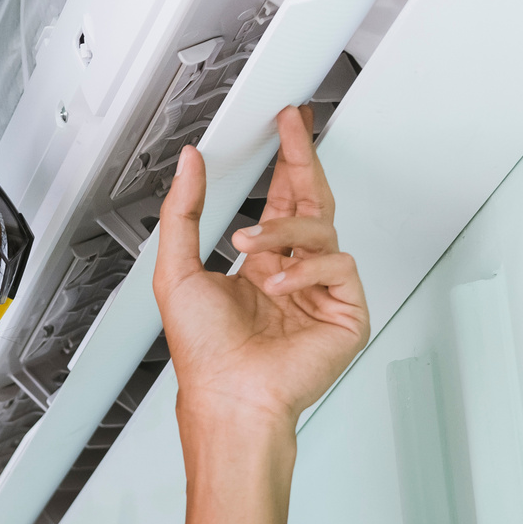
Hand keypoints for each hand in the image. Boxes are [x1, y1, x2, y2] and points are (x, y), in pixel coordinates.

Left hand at [154, 107, 370, 430]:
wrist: (229, 396)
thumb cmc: (205, 354)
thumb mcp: (176, 271)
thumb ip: (182, 212)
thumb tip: (190, 164)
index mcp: (260, 264)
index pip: (281, 201)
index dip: (284, 161)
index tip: (282, 127)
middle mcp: (292, 273)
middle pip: (310, 200)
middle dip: (301, 160)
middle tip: (292, 128)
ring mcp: (321, 292)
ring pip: (321, 227)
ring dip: (283, 227)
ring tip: (249, 243)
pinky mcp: (346, 311)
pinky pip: (339, 264)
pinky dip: (307, 267)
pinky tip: (280, 283)